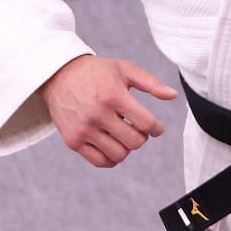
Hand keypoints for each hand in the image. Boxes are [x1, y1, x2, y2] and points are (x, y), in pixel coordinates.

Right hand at [40, 54, 176, 167]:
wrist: (58, 75)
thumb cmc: (97, 72)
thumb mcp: (125, 69)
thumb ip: (151, 83)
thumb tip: (173, 96)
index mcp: (113, 95)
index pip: (145, 123)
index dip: (157, 128)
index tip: (157, 127)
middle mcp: (97, 114)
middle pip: (134, 142)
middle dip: (142, 137)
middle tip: (138, 128)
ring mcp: (83, 130)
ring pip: (119, 155)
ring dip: (127, 147)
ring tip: (123, 133)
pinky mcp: (72, 141)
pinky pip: (100, 162)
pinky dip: (112, 158)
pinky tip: (113, 144)